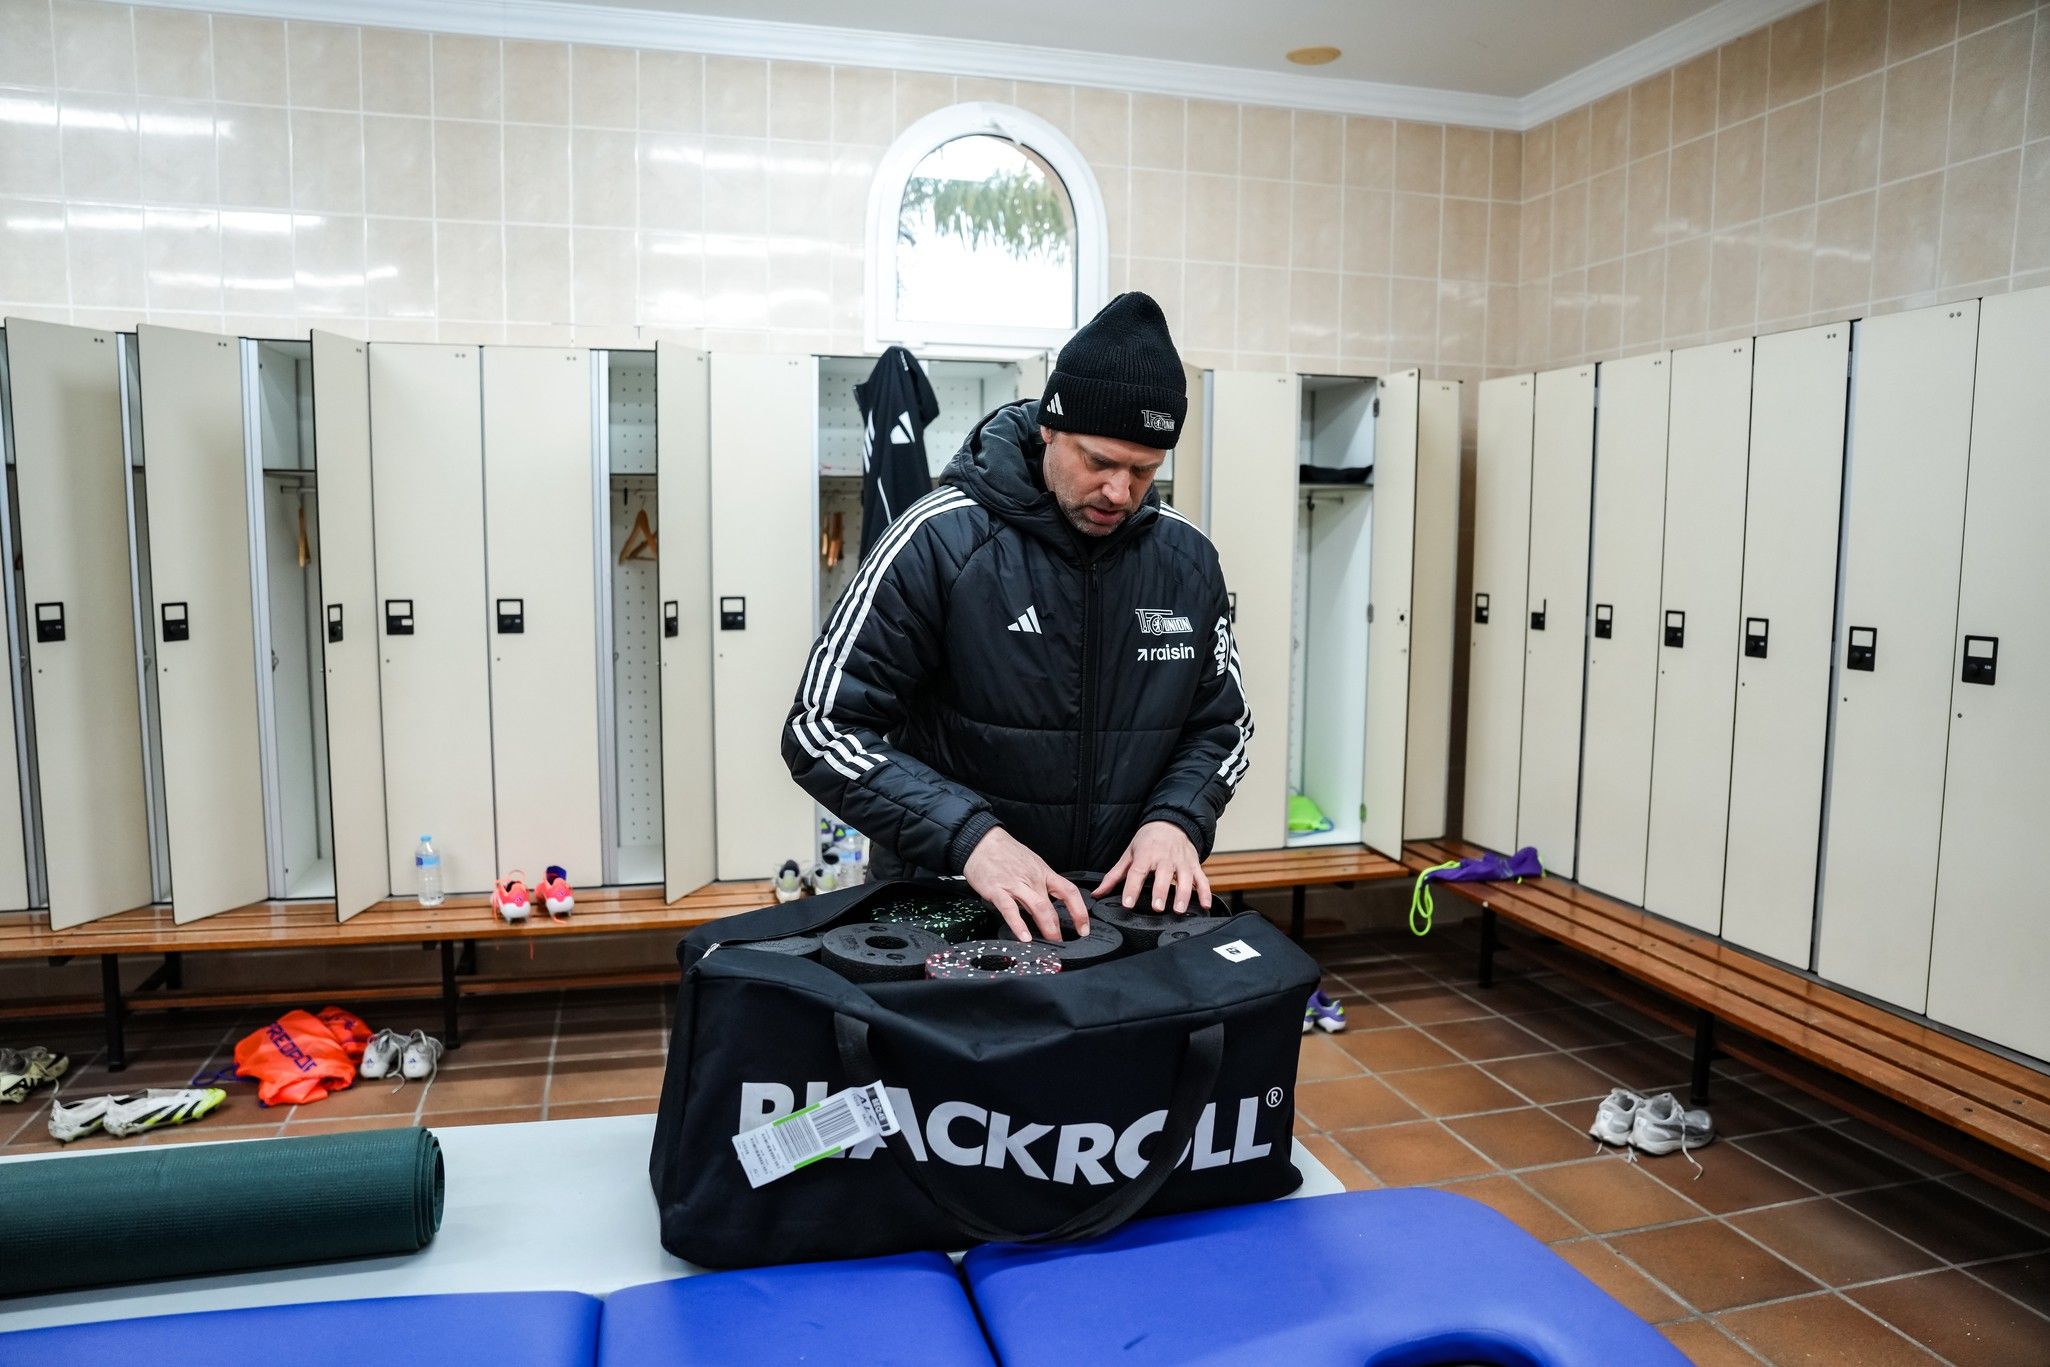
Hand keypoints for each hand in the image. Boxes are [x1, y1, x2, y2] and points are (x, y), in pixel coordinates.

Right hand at [963, 827, 1089, 942]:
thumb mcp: (1031, 864)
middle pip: (1052, 906)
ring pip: (1037, 908)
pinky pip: (1010, 910)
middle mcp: (1033, 880)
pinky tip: (1024, 937)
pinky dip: (1018, 925)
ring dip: (1046, 928)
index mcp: (1044, 873)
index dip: (1080, 911)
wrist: (982, 842)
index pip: (1069, 892)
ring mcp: (1015, 885)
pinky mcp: (997, 890)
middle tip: (1062, 943)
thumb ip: (1040, 886)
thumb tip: (1046, 908)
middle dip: (1059, 928)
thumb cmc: (1006, 853)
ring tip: (1050, 943)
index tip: (1084, 928)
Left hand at [1094, 821, 1210, 914]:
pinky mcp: (1195, 865)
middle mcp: (1165, 858)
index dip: (1132, 888)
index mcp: (1146, 854)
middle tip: (1158, 908)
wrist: (1171, 823)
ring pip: (1185, 878)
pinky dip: (1206, 892)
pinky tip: (1205, 905)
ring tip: (1179, 910)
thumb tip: (1097, 893)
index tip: (1128, 904)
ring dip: (1183, 894)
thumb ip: (1114, 876)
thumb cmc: (1148, 841)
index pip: (1137, 872)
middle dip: (1161, 892)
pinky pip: (1202, 879)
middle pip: (1163, 875)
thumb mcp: (1129, 854)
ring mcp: (1182, 862)